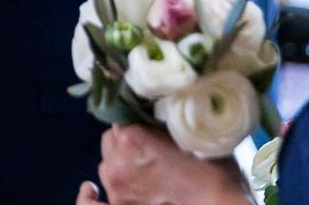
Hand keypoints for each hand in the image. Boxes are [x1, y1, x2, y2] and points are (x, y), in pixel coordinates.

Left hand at [78, 124, 248, 204]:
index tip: (148, 126)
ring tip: (141, 168)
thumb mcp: (187, 134)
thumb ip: (162, 124)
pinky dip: (98, 192)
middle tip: (148, 148)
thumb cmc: (212, 171)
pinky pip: (98, 197)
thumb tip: (151, 113)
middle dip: (125, 140)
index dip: (136, 122)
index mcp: (131, 137)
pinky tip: (96, 189)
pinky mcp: (118, 204)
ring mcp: (114, 186)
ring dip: (119, 161)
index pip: (120, 117)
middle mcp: (115, 160)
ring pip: (106, 163)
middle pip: (111, 139)